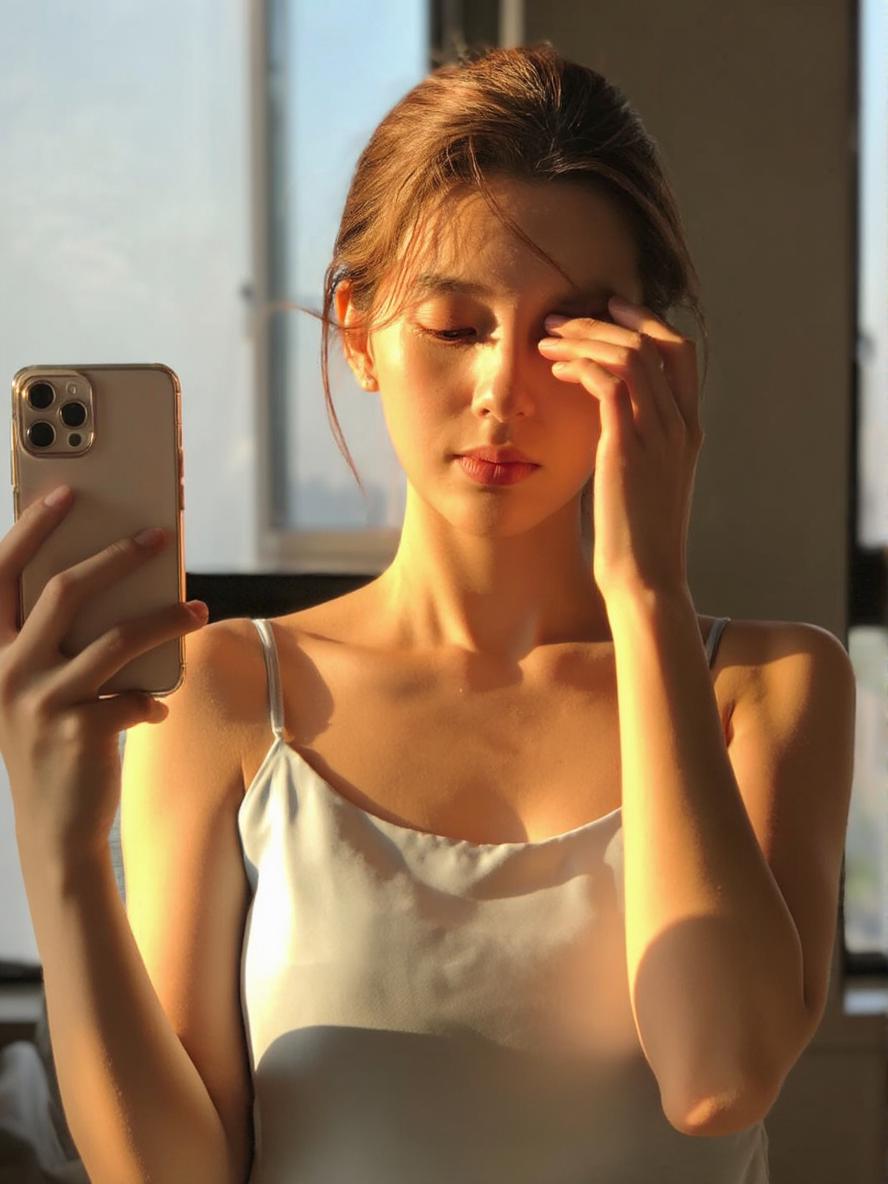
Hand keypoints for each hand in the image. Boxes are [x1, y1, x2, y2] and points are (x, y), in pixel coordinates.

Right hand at [0, 488, 208, 863]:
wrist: (53, 828)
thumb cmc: (51, 742)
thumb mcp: (38, 689)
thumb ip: (57, 643)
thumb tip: (119, 586)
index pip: (0, 574)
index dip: (30, 528)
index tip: (64, 493)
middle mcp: (5, 671)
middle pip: (65, 590)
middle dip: (117, 555)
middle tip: (157, 535)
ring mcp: (40, 701)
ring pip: (117, 637)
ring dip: (165, 620)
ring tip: (198, 612)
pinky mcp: (79, 730)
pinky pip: (135, 695)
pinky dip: (154, 699)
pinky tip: (156, 709)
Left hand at [538, 294, 702, 601]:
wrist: (645, 578)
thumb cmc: (636, 538)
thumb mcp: (643, 481)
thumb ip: (633, 444)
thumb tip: (603, 423)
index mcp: (688, 430)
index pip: (680, 352)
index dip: (644, 322)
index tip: (607, 310)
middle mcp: (680, 425)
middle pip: (654, 342)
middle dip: (606, 320)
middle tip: (563, 317)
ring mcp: (658, 435)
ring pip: (630, 355)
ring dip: (584, 338)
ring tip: (547, 339)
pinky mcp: (627, 448)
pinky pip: (608, 384)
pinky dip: (580, 366)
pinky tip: (556, 371)